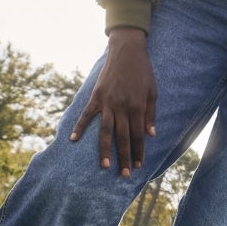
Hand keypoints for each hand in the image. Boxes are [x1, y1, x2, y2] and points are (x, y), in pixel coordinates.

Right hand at [69, 27, 156, 175]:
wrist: (127, 51)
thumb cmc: (143, 72)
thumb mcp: (152, 91)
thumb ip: (150, 114)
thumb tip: (150, 134)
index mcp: (137, 107)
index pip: (138, 135)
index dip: (139, 151)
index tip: (139, 165)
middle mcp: (122, 107)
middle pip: (123, 137)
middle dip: (124, 157)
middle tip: (125, 174)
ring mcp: (107, 102)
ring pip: (105, 131)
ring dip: (105, 150)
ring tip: (104, 166)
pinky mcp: (96, 96)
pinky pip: (87, 114)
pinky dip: (80, 126)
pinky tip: (73, 139)